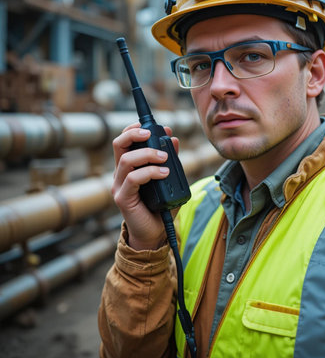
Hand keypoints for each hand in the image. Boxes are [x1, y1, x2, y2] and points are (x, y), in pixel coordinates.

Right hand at [111, 122, 179, 249]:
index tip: (150, 124)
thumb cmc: (161, 205)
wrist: (156, 232)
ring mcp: (119, 186)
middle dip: (134, 134)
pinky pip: (133, 179)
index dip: (133, 129)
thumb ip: (171, 160)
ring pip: (127, 160)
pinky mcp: (123, 198)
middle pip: (118, 145)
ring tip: (165, 159)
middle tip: (151, 133)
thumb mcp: (169, 178)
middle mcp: (121, 174)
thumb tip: (174, 139)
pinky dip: (150, 172)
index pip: (124, 142)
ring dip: (148, 154)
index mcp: (129, 167)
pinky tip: (164, 173)